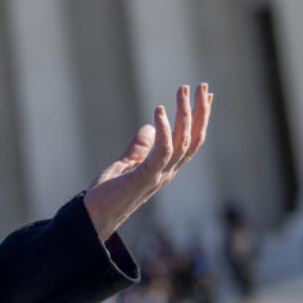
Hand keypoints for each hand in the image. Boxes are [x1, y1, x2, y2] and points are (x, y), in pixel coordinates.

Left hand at [83, 83, 211, 240]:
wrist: (95, 217)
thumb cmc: (110, 193)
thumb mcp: (126, 163)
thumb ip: (139, 147)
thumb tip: (148, 127)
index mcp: (166, 167)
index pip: (191, 139)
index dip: (200, 117)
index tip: (207, 95)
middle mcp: (169, 171)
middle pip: (194, 138)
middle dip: (200, 111)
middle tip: (202, 86)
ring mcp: (159, 175)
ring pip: (182, 141)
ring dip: (185, 114)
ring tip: (183, 91)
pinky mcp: (145, 177)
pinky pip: (162, 151)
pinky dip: (163, 130)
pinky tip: (159, 111)